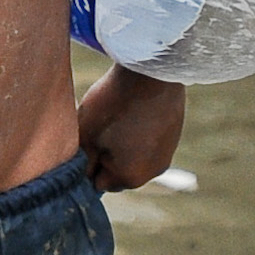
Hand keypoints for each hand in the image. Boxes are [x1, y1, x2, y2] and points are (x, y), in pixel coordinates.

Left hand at [77, 65, 184, 191]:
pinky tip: (132, 109)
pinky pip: (147, 141)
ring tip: (117, 115)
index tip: (86, 139)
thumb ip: (81, 163)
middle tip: (100, 125)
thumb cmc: (112, 103)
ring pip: (132, 156)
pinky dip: (137, 131)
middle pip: (116, 171)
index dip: (87, 162)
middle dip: (105, 155)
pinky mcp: (173, 135)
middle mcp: (152, 173)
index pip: (97, 183)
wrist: (151, 71)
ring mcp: (166, 154)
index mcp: (130, 178)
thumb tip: (83, 178)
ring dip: (121, 143)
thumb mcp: (85, 135)